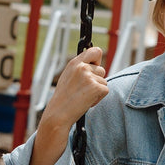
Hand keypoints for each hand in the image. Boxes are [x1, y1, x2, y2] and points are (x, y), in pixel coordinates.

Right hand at [26, 47, 108, 164]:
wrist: (58, 113)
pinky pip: (106, 90)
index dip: (97, 59)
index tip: (95, 66)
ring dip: (97, 90)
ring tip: (83, 96)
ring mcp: (89, 77)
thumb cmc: (63, 98)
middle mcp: (82, 67)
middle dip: (97, 80)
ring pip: (104, 81)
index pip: (95, 51)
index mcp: (75, 63)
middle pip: (102, 69)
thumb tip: (98, 65)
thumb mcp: (69, 77)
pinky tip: (86, 102)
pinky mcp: (96, 87)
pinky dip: (99, 98)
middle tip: (83, 90)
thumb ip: (81, 69)